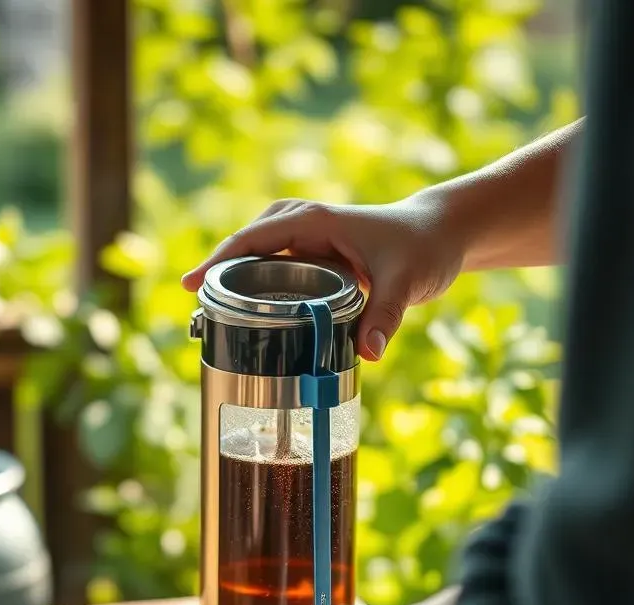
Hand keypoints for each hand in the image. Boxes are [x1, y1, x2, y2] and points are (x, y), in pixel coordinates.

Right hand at [181, 191, 464, 360]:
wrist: (441, 233)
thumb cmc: (423, 248)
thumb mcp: (405, 281)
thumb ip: (385, 316)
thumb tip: (369, 354)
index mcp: (316, 221)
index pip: (255, 237)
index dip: (220, 260)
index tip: (192, 284)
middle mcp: (305, 223)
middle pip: (247, 242)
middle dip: (218, 269)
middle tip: (195, 303)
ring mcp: (307, 235)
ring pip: (256, 250)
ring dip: (234, 273)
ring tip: (211, 307)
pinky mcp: (313, 250)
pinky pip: (272, 260)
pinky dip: (254, 278)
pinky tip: (245, 307)